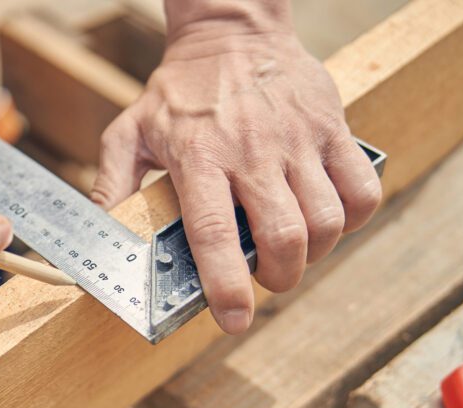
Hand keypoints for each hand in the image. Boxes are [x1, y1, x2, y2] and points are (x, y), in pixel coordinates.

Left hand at [92, 24, 381, 333]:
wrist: (231, 32)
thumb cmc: (179, 91)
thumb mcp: (129, 131)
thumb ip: (112, 185)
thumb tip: (100, 240)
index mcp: (198, 158)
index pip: (214, 234)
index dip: (227, 286)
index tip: (233, 320)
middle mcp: (252, 152)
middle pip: (283, 237)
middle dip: (278, 278)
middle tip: (265, 278)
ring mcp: (297, 139)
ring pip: (326, 221)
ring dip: (313, 253)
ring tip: (293, 251)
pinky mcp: (333, 127)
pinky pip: (362, 188)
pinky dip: (353, 218)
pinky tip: (327, 219)